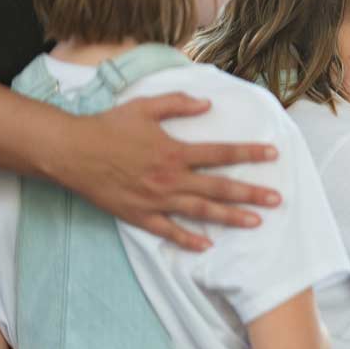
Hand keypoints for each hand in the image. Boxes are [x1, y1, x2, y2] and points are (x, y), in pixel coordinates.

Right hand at [51, 93, 280, 250]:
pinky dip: (187, 239)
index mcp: (175, 151)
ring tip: (256, 222)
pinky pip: (168, 231)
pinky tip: (207, 245)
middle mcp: (171, 178)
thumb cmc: (108, 126)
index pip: (222, 153)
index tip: (273, 154)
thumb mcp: (145, 106)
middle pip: (219, 187)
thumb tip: (207, 104)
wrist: (71, 151)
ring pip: (201, 211)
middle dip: (251, 193)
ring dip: (230, 217)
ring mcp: (156, 199)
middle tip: (278, 199)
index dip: (249, 153)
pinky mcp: (139, 214)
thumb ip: (178, 103)